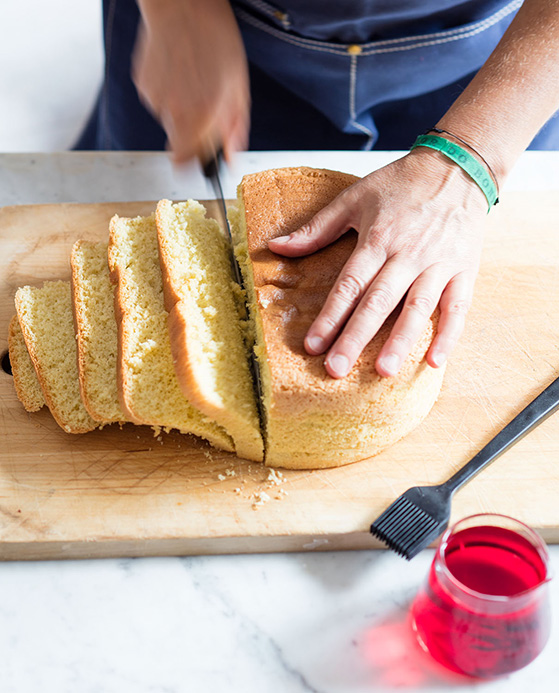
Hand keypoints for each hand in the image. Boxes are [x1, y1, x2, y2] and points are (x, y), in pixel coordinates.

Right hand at [133, 0, 249, 162]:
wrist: (182, 3)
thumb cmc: (215, 40)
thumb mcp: (238, 88)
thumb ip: (234, 129)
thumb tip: (229, 159)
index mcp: (197, 117)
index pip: (182, 163)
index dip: (193, 161)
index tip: (201, 154)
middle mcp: (171, 112)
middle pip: (178, 141)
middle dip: (193, 131)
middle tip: (207, 105)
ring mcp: (152, 97)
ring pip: (170, 119)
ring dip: (183, 108)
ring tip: (194, 79)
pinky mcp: (142, 83)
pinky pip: (158, 100)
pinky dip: (170, 92)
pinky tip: (180, 70)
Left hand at [268, 150, 487, 377]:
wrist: (457, 167)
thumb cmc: (401, 183)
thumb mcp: (354, 198)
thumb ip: (316, 228)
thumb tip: (277, 245)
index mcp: (377, 239)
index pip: (349, 285)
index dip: (329, 316)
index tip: (312, 345)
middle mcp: (407, 255)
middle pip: (378, 302)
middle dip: (356, 337)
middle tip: (337, 369)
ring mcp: (438, 265)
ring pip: (417, 308)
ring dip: (400, 340)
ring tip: (384, 371)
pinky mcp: (464, 270)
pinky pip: (458, 307)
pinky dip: (449, 334)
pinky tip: (434, 361)